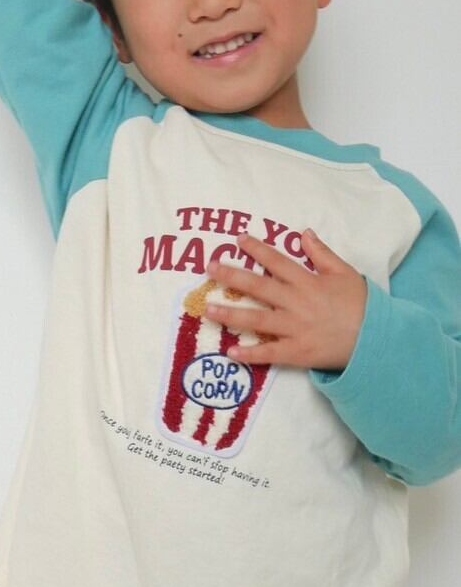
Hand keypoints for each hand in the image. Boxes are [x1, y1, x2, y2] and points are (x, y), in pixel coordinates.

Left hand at [204, 230, 367, 371]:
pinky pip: (270, 353)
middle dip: (232, 276)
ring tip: (208, 310)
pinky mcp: (297, 352)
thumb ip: (322, 253)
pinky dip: (250, 354)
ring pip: (257, 320)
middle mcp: (297, 303)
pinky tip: (230, 352)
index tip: (238, 240)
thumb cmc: (361, 305)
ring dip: (230, 315)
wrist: (376, 339)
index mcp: (308, 282)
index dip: (257, 249)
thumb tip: (304, 232)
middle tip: (210, 268)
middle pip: (259, 288)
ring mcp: (295, 328)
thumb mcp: (345, 272)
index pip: (277, 261)